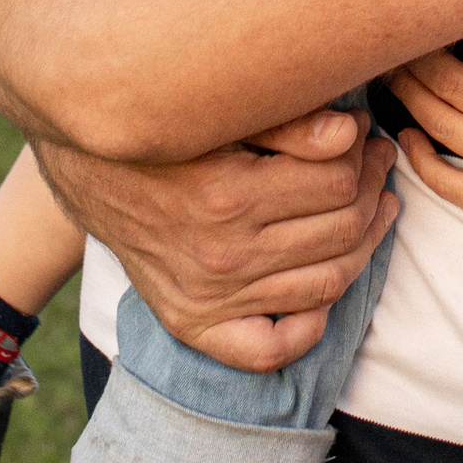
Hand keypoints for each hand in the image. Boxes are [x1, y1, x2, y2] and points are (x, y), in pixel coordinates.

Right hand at [42, 107, 399, 369]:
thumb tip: (351, 134)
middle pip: (339, 231)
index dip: (364, 156)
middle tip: (378, 165)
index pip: (337, 183)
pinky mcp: (192, 323)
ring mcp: (207, 297)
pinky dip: (310, 327)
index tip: (367, 137)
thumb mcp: (216, 114)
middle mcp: (219, 256)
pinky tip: (328, 287)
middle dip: (372, 192)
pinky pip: (269, 348)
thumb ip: (286, 120)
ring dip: (365, 246)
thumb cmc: (160, 129)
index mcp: (226, 196)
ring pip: (325, 284)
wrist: (84, 167)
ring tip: (375, 208)